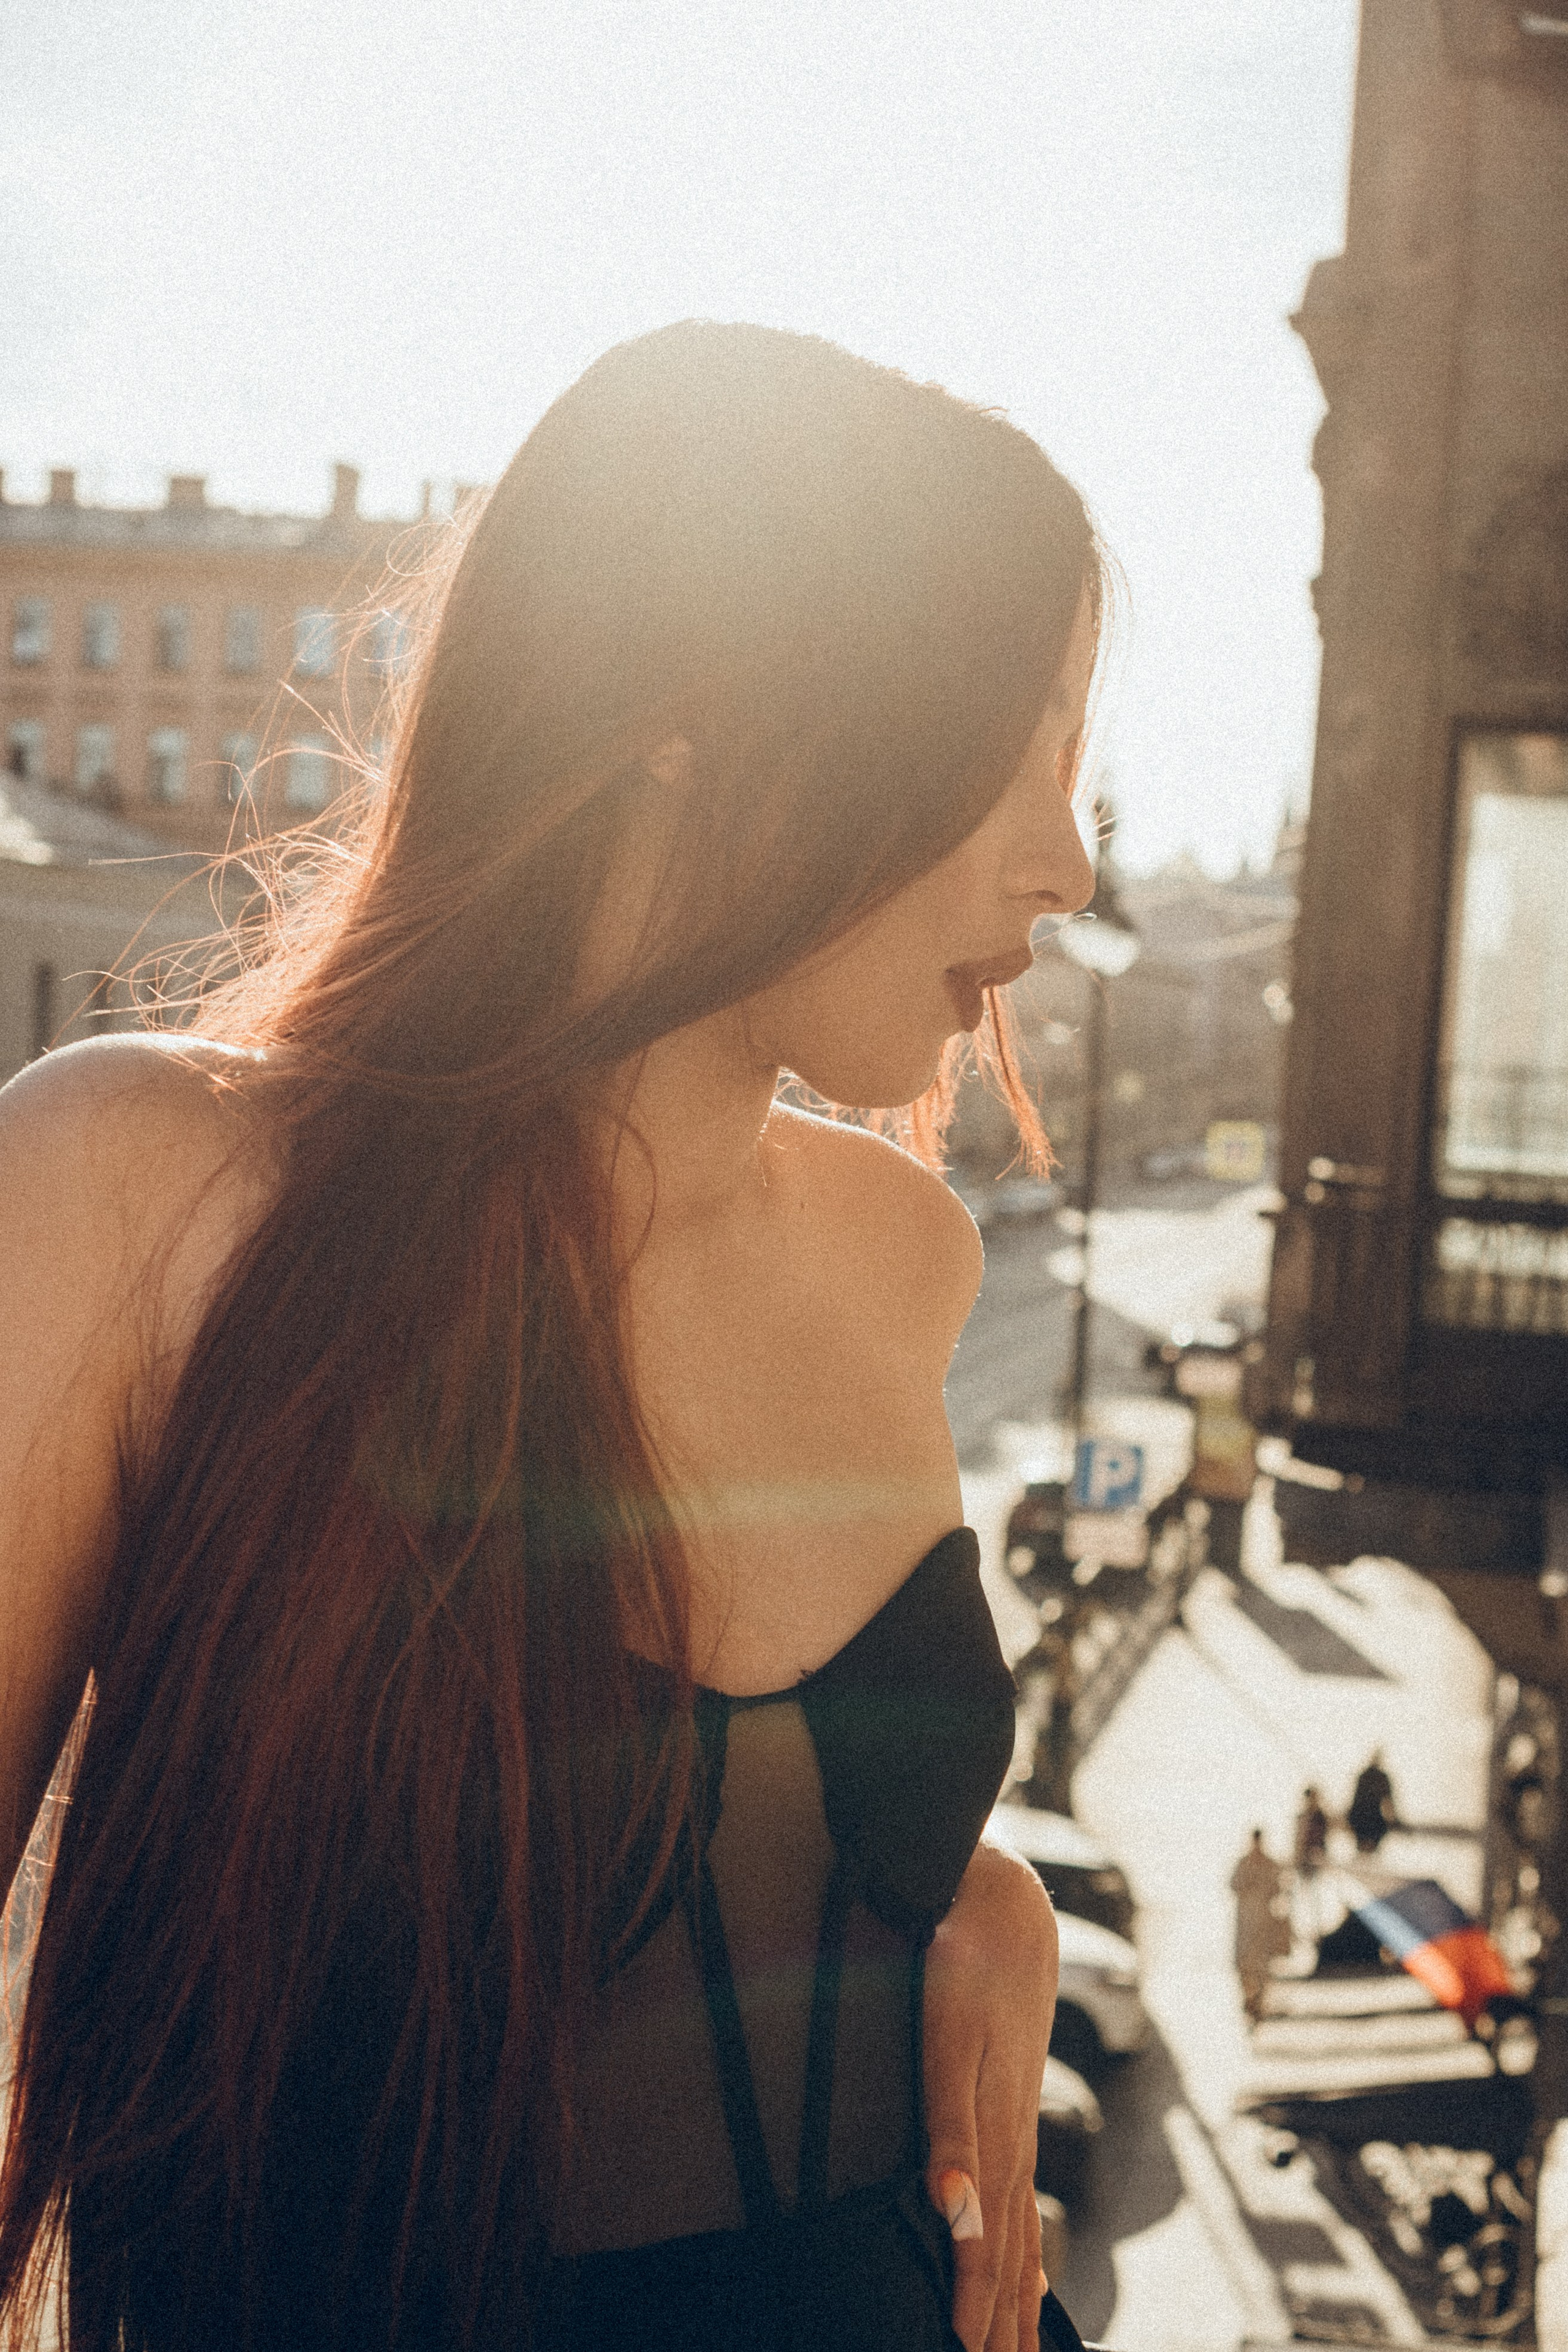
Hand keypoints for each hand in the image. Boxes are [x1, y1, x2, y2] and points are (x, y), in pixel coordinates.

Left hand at [923, 1837, 1058, 2351]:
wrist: (1003, 1903)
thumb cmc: (961, 1963)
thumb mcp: (946, 2040)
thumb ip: (951, 2127)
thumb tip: (955, 2209)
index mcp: (993, 2131)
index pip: (988, 2243)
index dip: (975, 2302)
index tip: (963, 2351)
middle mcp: (1012, 2136)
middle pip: (1012, 2250)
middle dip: (1003, 2319)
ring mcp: (1019, 2121)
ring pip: (1021, 2228)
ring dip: (1017, 2295)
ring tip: (1015, 2350)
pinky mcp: (1016, 2104)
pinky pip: (1024, 2195)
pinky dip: (1027, 2248)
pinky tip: (1027, 2276)